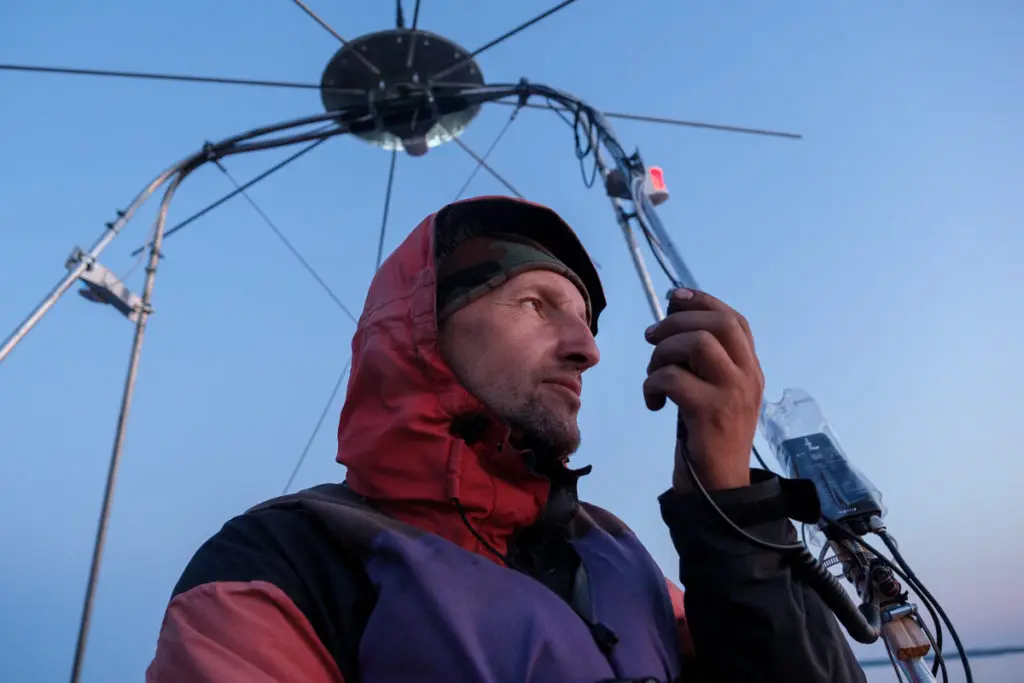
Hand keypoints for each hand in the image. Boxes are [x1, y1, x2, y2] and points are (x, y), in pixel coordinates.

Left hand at [643, 287, 763, 492]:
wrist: (719, 489)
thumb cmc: (708, 438)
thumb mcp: (712, 392)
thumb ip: (700, 362)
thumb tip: (671, 319)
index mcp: (751, 369)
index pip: (734, 320)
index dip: (703, 301)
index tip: (674, 297)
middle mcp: (748, 377)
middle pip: (719, 324)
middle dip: (677, 322)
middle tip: (652, 338)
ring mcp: (733, 393)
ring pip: (698, 344)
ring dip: (662, 353)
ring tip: (652, 375)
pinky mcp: (712, 413)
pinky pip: (674, 378)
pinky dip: (653, 384)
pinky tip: (653, 403)